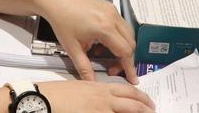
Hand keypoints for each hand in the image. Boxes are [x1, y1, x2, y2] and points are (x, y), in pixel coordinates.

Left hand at [38, 0, 137, 84]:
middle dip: (125, 59)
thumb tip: (92, 82)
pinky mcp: (109, 6)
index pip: (125, 51)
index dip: (129, 67)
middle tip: (112, 69)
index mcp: (105, 28)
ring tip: (103, 54)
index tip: (132, 79)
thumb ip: (84, 67)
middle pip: (130, 43)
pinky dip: (117, 36)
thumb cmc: (62, 21)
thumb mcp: (72, 47)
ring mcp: (112, 10)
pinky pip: (121, 24)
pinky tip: (101, 42)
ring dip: (121, 47)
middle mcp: (112, 17)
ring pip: (127, 33)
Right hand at [38, 80, 154, 112]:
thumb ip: (95, 95)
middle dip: (146, 108)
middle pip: (132, 102)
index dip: (140, 97)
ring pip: (128, 111)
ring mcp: (100, 110)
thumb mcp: (80, 89)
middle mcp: (104, 98)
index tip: (147, 102)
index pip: (127, 91)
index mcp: (100, 88)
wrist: (44, 99)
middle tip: (153, 111)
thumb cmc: (58, 94)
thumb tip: (105, 102)